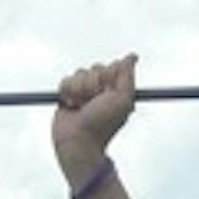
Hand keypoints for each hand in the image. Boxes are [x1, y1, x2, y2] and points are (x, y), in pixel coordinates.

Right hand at [53, 54, 137, 177]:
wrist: (78, 142)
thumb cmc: (102, 125)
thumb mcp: (122, 99)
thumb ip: (127, 76)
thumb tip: (132, 56)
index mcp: (116, 89)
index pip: (111, 67)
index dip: (107, 78)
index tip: (107, 93)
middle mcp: (101, 89)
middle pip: (95, 68)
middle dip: (92, 85)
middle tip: (93, 103)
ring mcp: (84, 92)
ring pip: (79, 73)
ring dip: (79, 90)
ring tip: (80, 107)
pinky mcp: (68, 95)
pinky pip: (65, 80)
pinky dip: (67, 92)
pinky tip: (71, 106)